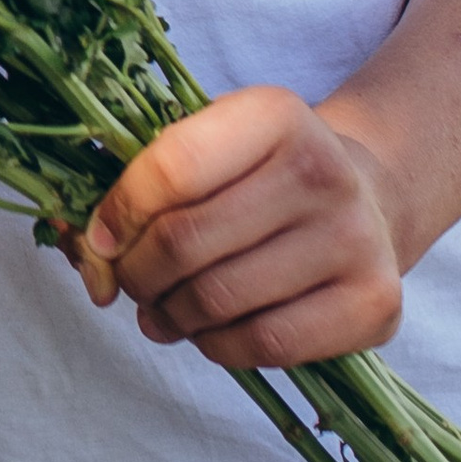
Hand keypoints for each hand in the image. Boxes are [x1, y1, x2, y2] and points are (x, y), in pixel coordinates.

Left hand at [77, 85, 408, 372]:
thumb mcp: (211, 146)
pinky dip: (216, 346)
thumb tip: (86, 253)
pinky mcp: (373, 304)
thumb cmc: (260, 175)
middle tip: (129, 281)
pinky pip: (265, 344)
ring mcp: (356, 240)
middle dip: (136, 272)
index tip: (100, 238)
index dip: (120, 212)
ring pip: (219, 299)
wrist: (368, 199)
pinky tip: (206, 332)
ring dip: (169, 314)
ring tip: (160, 309)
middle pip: (187, 241)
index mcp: (276, 115)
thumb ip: (141, 185)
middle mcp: (324, 171)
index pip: (172, 169)